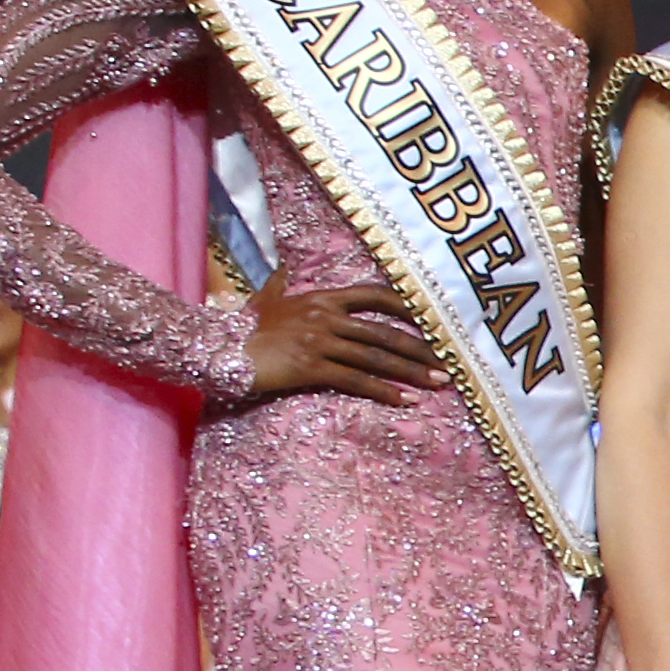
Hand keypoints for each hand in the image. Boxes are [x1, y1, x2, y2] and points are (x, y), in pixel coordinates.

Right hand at [246, 284, 436, 404]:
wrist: (219, 349)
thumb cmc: (244, 328)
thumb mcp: (265, 299)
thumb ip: (280, 285)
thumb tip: (282, 270)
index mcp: (323, 298)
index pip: (375, 295)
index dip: (408, 306)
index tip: (434, 319)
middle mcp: (326, 316)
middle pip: (385, 332)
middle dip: (421, 349)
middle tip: (449, 362)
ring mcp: (319, 341)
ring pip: (376, 357)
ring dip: (411, 372)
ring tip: (438, 383)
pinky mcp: (311, 367)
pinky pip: (355, 380)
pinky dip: (383, 391)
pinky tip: (405, 400)